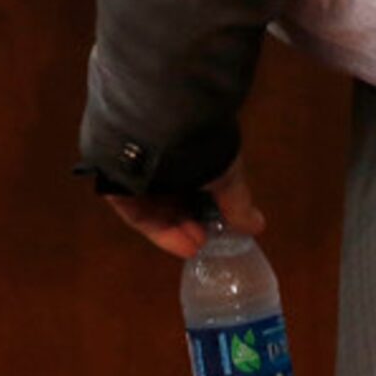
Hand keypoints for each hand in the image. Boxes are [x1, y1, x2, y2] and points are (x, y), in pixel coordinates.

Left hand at [103, 157, 263, 260]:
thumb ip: (238, 203)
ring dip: (179, 229)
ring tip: (197, 245)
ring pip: (157, 208)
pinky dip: (160, 230)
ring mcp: (137, 172)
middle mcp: (160, 159)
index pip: (195, 182)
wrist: (162, 130)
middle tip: (207, 241)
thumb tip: (257, 226)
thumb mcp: (228, 174)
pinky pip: (139, 213)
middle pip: (175, 197)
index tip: (222, 229)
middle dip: (193, 222)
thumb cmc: (201, 148)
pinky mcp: (118, 185)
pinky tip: (182, 243)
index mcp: (186, 149)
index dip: (209, 208)